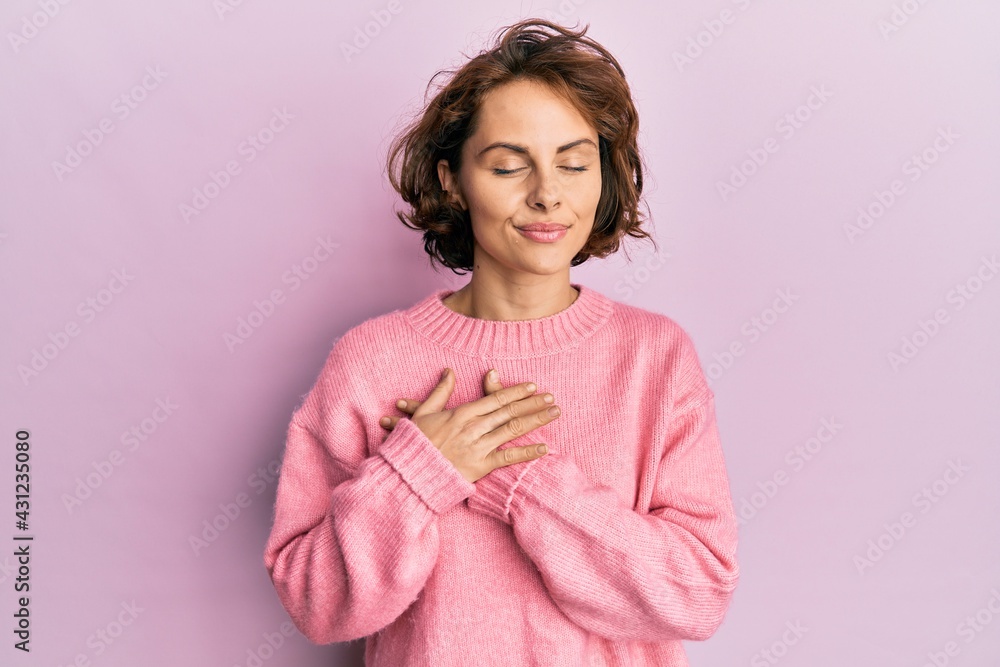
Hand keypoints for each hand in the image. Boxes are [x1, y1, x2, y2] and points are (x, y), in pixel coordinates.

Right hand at [378, 368, 558, 483]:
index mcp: (462, 413)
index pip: (495, 398)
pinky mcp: (480, 467)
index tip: (532, 387)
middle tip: (552, 397)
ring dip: (536, 420)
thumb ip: (441, 391)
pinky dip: (527, 453)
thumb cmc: (414, 442)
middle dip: (533, 403)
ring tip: (554, 413)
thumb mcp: (424, 412)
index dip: (515, 392)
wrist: (408, 472)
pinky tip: (545, 448)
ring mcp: (478, 447)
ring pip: (513, 429)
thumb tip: (449, 371)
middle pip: (509, 411)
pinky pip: (508, 458)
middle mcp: (473, 427)